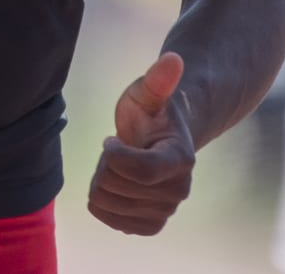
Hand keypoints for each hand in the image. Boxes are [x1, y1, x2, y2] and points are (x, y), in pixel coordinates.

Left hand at [88, 51, 195, 236]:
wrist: (161, 139)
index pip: (138, 170)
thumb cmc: (152, 112)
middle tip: (122, 149)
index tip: (111, 138)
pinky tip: (118, 184)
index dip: (114, 154)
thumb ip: (158, 79)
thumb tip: (174, 58)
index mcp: (181, 160)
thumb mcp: (148, 92)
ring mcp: (164, 213)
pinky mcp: (150, 226)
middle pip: (113, 185)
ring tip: (121, 165)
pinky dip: (103, 200)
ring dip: (104, 180)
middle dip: (107, 163)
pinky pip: (106, 218)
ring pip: (105, 202)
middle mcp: (178, 192)